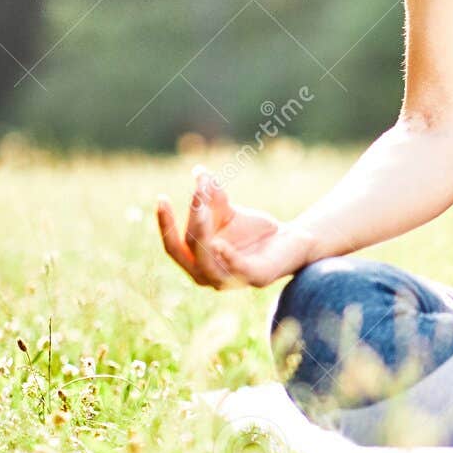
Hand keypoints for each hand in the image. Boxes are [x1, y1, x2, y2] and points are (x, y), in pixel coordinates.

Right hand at [155, 164, 314, 289]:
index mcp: (195, 260)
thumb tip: (199, 172)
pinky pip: (236, 269)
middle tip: (193, 199)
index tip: (162, 198)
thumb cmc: (253, 230)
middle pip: (185, 253)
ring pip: (206, 262)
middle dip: (187, 225)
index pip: (172, 245)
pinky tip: (219, 243)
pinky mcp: (256, 278)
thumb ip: (211, 197)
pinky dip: (226, 257)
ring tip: (201, 210)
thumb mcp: (228, 211)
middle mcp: (206, 276)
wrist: (291, 240)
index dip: (165, 223)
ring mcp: (229, 281)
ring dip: (202, 236)